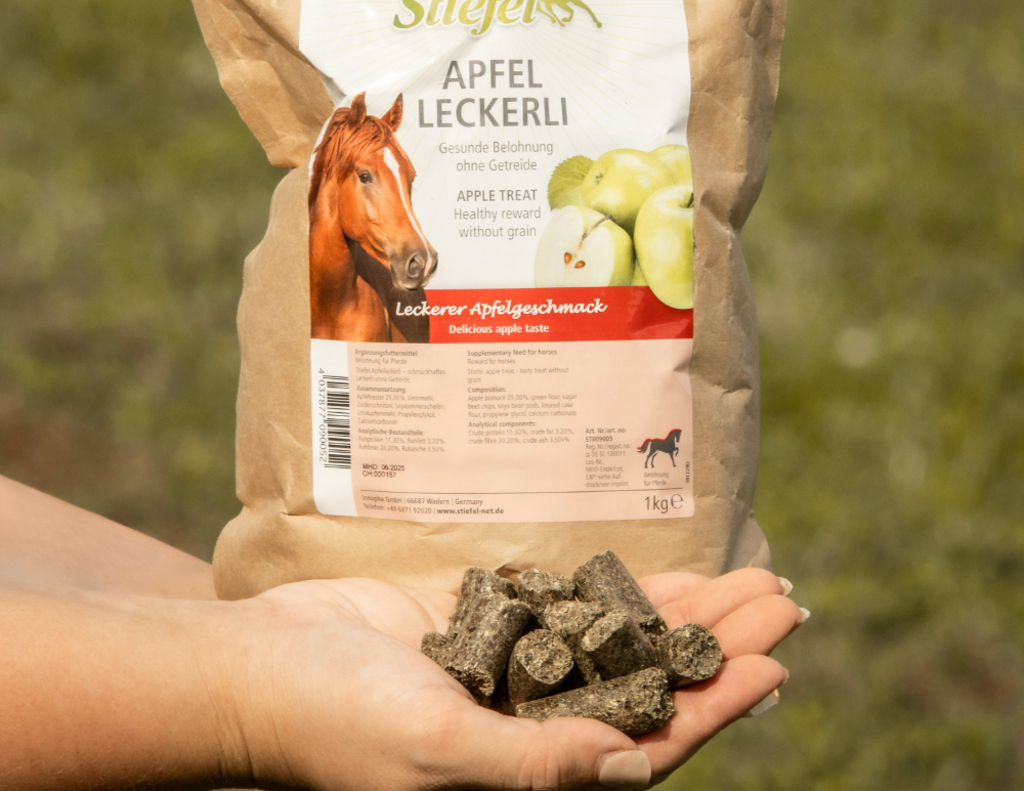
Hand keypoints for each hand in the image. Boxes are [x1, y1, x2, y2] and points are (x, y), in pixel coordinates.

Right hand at [220, 567, 803, 789]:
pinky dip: (610, 587)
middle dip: (719, 644)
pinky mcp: (484, 624)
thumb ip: (536, 768)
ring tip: (742, 575)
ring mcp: (513, 671)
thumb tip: (638, 765)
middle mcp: (534, 726)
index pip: (651, 743)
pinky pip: (564, 603)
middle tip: (781, 597)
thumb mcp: (438, 755)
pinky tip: (654, 568)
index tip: (774, 661)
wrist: (264, 666)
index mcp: (533, 775)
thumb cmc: (335, 724)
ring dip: (680, 611)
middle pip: (651, 685)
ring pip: (619, 641)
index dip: (718, 706)